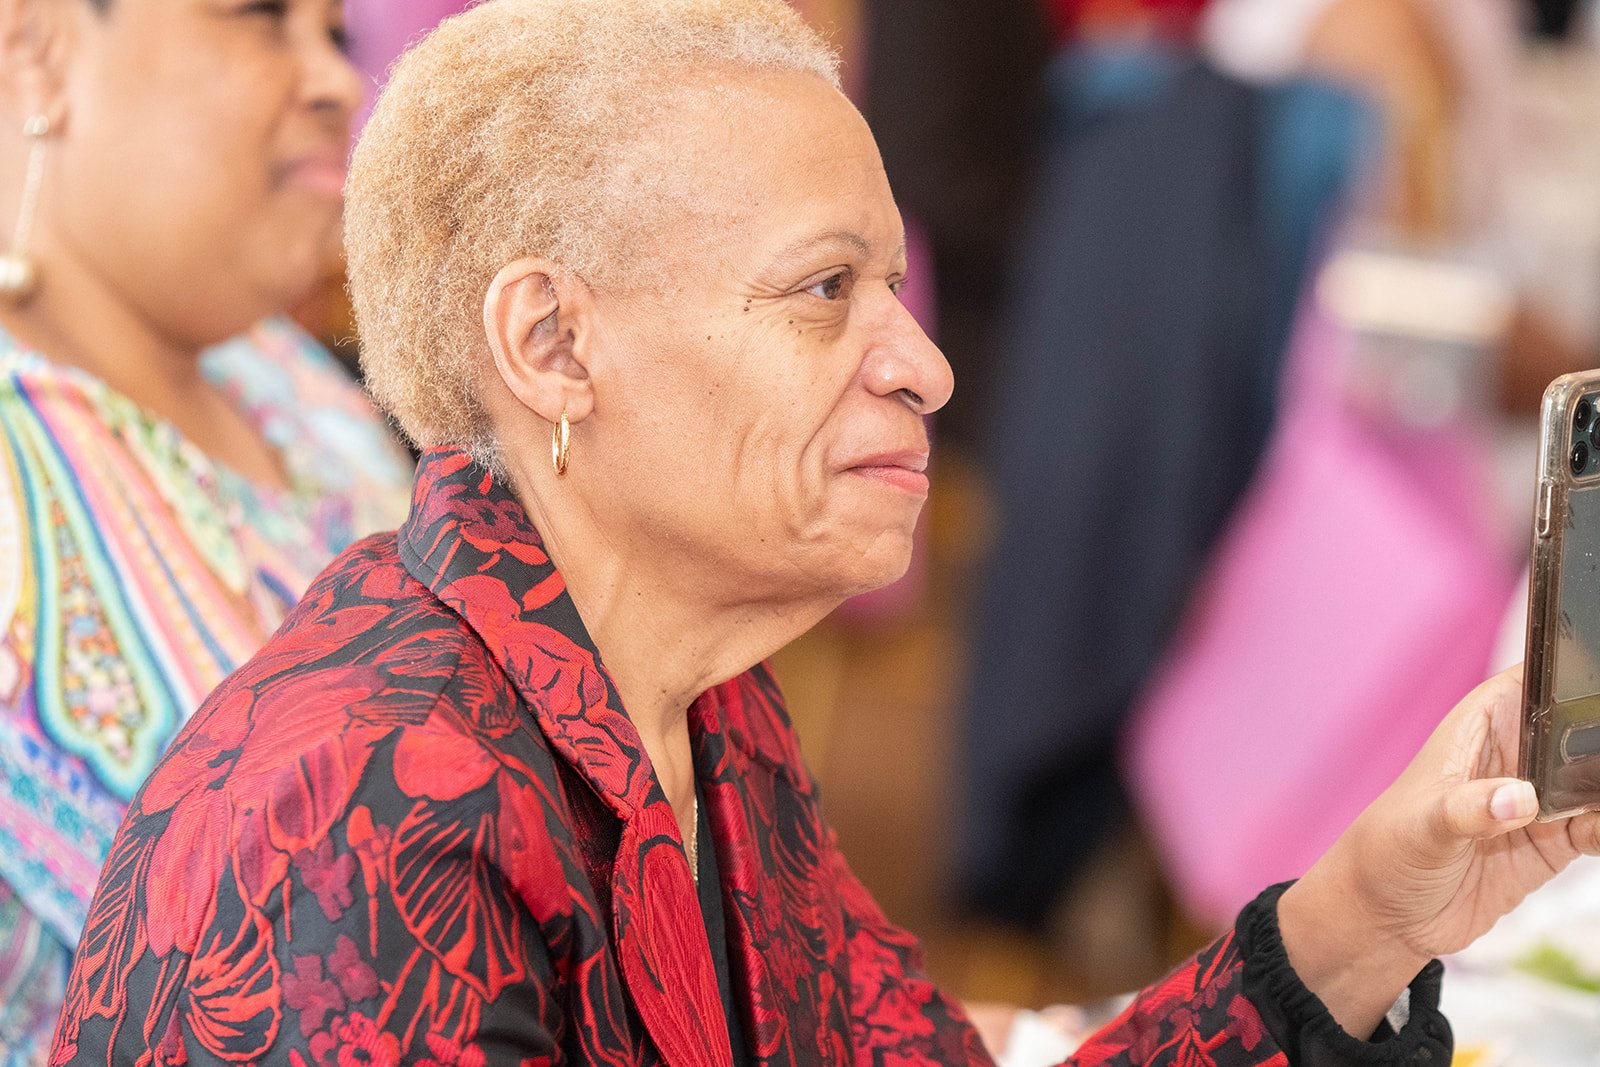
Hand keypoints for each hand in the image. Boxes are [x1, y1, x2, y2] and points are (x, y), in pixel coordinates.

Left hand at [1280, 664, 1599, 1036]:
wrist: (1383, 916)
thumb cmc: (1383, 853)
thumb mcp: (1422, 828)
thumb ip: (1467, 810)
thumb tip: (1519, 798)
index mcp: (1480, 727)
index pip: (1535, 681)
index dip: (1570, 673)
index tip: (1597, 686)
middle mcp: (1514, 757)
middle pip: (1578, 729)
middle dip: (1598, 737)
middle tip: (1599, 769)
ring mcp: (1535, 801)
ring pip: (1591, 779)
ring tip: (1598, 803)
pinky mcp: (1550, 843)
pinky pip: (1596, 827)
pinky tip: (1599, 834)